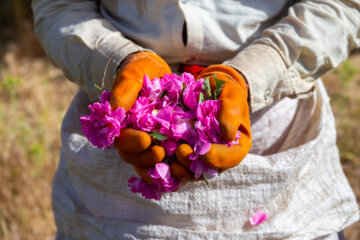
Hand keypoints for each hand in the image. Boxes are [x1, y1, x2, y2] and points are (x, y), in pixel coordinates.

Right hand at [110, 52, 170, 171]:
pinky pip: (169, 162)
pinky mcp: (168, 143)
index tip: (145, 140)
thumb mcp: (131, 77)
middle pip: (136, 158)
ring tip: (176, 168)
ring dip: (162, 170)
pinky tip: (186, 171)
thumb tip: (113, 111)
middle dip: (147, 160)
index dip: (132, 144)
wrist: (155, 70)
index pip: (122, 141)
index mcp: (123, 125)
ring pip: (152, 165)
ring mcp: (152, 142)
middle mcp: (135, 138)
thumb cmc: (139, 71)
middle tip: (161, 154)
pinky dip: (175, 169)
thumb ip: (122, 92)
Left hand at [172, 65, 251, 180]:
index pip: (231, 158)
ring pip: (191, 171)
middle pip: (208, 170)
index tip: (204, 151)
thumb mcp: (232, 96)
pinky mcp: (186, 152)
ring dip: (178, 168)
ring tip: (167, 160)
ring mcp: (201, 156)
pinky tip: (157, 158)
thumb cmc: (225, 93)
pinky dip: (167, 164)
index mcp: (237, 145)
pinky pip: (178, 164)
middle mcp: (220, 156)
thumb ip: (231, 112)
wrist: (209, 88)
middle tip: (180, 151)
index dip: (218, 158)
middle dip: (193, 165)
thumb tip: (228, 135)